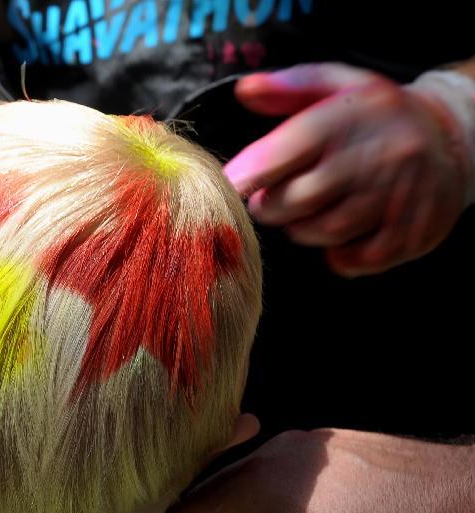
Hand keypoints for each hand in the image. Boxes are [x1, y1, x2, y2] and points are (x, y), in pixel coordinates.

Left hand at [223, 63, 468, 276]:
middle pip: (298, 199)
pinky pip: (357, 258)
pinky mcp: (412, 231)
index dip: (251, 172)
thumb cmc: (376, 115)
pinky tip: (337, 235)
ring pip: (323, 231)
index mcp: (352, 117)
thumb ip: (289, 88)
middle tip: (269, 198)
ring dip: (302, 228)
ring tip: (306, 209)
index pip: (288, 150)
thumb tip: (246, 91)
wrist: (452, 137)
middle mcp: (378, 156)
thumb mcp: (338, 85)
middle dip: (271, 205)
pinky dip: (338, 254)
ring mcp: (398, 196)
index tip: (229, 184)